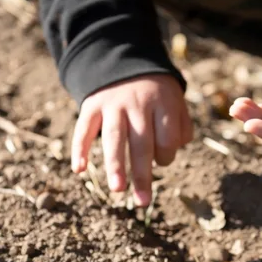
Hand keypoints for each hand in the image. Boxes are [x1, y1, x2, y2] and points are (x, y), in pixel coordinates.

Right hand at [71, 74, 192, 205]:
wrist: (124, 59)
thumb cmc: (155, 92)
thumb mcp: (175, 100)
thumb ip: (181, 126)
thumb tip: (169, 154)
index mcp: (162, 103)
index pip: (166, 139)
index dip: (166, 155)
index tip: (161, 159)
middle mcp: (137, 104)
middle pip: (141, 144)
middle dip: (142, 175)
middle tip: (143, 201)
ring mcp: (113, 104)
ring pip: (114, 138)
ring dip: (115, 165)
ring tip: (117, 190)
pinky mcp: (92, 105)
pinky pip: (84, 129)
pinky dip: (80, 149)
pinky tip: (79, 170)